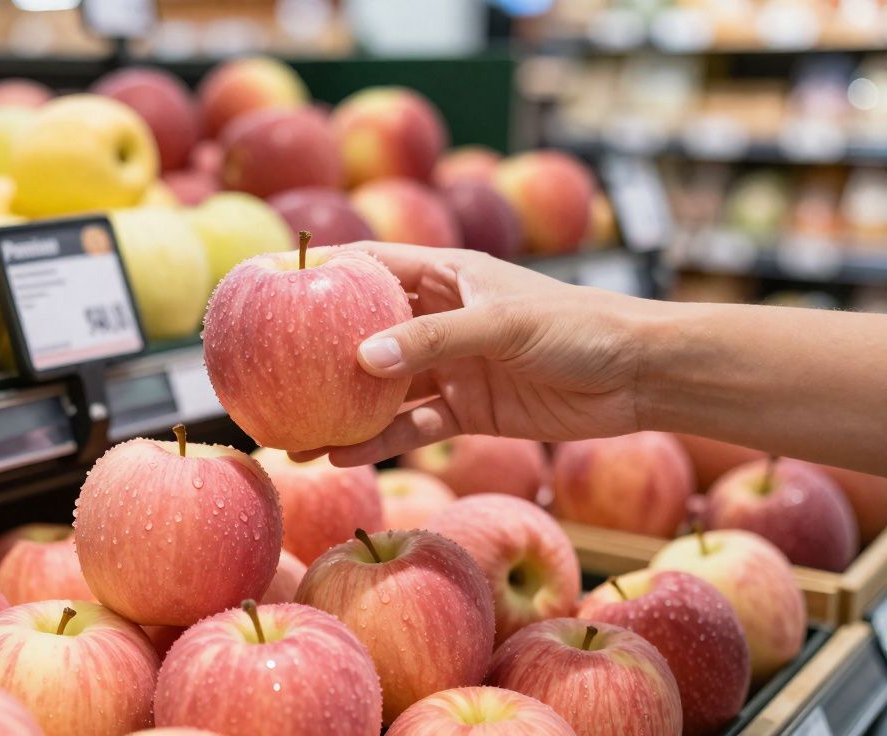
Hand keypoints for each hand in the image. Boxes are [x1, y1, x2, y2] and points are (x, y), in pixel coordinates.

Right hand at [294, 243, 652, 465]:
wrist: (640, 374)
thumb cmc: (578, 327)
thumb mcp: (502, 324)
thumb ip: (434, 341)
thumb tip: (362, 359)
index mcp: (444, 275)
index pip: (367, 266)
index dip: (318, 271)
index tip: (266, 281)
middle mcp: (440, 318)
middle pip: (363, 333)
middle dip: (317, 356)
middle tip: (268, 375)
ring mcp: (451, 365)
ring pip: (382, 389)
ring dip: (341, 411)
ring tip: (293, 435)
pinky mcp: (468, 409)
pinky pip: (413, 425)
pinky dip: (380, 440)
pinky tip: (342, 456)